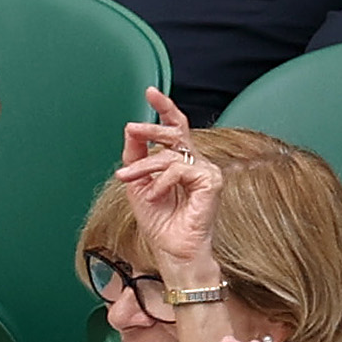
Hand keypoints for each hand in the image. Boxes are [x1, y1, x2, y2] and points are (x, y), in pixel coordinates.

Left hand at [114, 88, 222, 272]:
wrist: (171, 249)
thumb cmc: (159, 220)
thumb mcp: (138, 183)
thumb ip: (135, 156)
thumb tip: (130, 128)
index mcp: (182, 161)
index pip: (176, 128)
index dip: (165, 108)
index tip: (150, 91)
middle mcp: (198, 162)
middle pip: (176, 132)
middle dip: (151, 129)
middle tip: (132, 129)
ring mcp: (208, 171)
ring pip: (170, 154)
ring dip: (143, 166)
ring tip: (128, 180)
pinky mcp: (212, 181)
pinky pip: (179, 170)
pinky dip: (161, 182)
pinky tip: (155, 196)